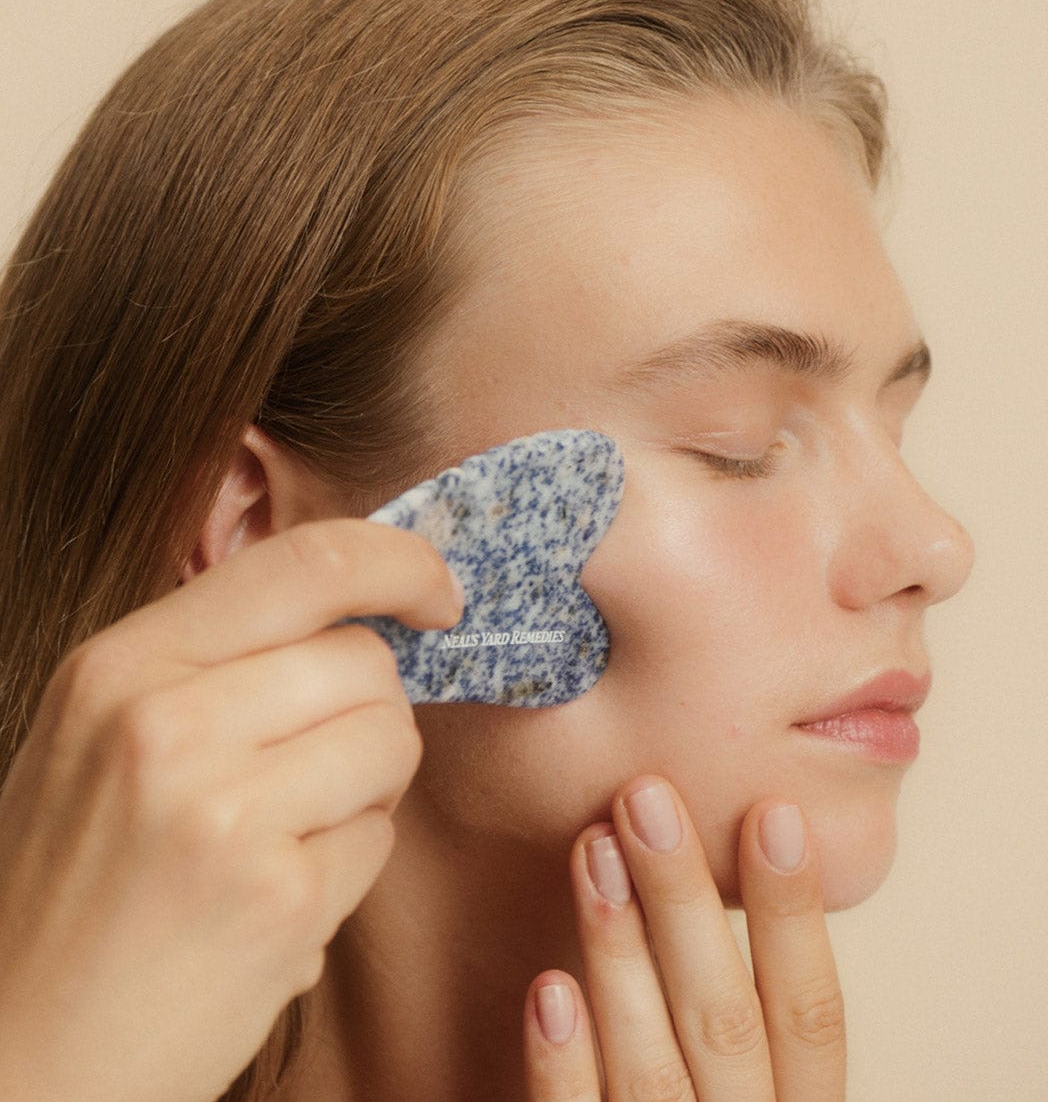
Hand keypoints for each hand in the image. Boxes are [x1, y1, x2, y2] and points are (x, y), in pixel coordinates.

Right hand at [0, 520, 461, 1101]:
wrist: (23, 1058)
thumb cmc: (75, 892)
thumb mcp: (105, 738)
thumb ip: (217, 665)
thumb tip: (360, 616)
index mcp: (121, 666)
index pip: (307, 562)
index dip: (400, 562)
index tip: (438, 593)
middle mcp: (166, 724)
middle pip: (365, 660)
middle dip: (370, 710)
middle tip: (314, 770)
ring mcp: (223, 812)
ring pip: (392, 740)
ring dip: (367, 788)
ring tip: (287, 835)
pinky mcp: (279, 898)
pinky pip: (381, 837)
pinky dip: (349, 864)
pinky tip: (277, 898)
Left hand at [523, 775, 845, 1099]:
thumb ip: (738, 1033)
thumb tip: (710, 896)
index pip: (811, 1020)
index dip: (795, 918)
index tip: (770, 815)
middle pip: (729, 1024)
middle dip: (687, 903)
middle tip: (647, 799)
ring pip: (656, 1072)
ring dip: (622, 954)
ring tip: (593, 850)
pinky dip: (566, 1070)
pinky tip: (549, 987)